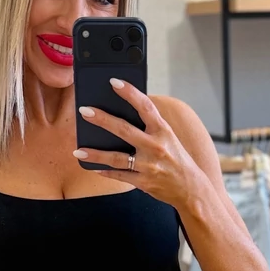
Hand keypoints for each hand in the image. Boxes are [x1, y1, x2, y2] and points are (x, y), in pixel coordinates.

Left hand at [74, 80, 202, 208]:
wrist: (190, 189)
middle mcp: (156, 146)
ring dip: (95, 154)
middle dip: (102, 119)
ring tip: (78, 150)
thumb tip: (123, 113)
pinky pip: (120, 175)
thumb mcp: (168, 138)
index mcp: (163, 131)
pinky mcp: (144, 182)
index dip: (130, 93)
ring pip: (116, 158)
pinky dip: (106, 171)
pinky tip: (93, 167)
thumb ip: (150, 126)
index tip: (113, 82)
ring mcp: (149, 166)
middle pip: (124, 130)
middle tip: (84, 111)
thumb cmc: (177, 159)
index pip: (145, 107)